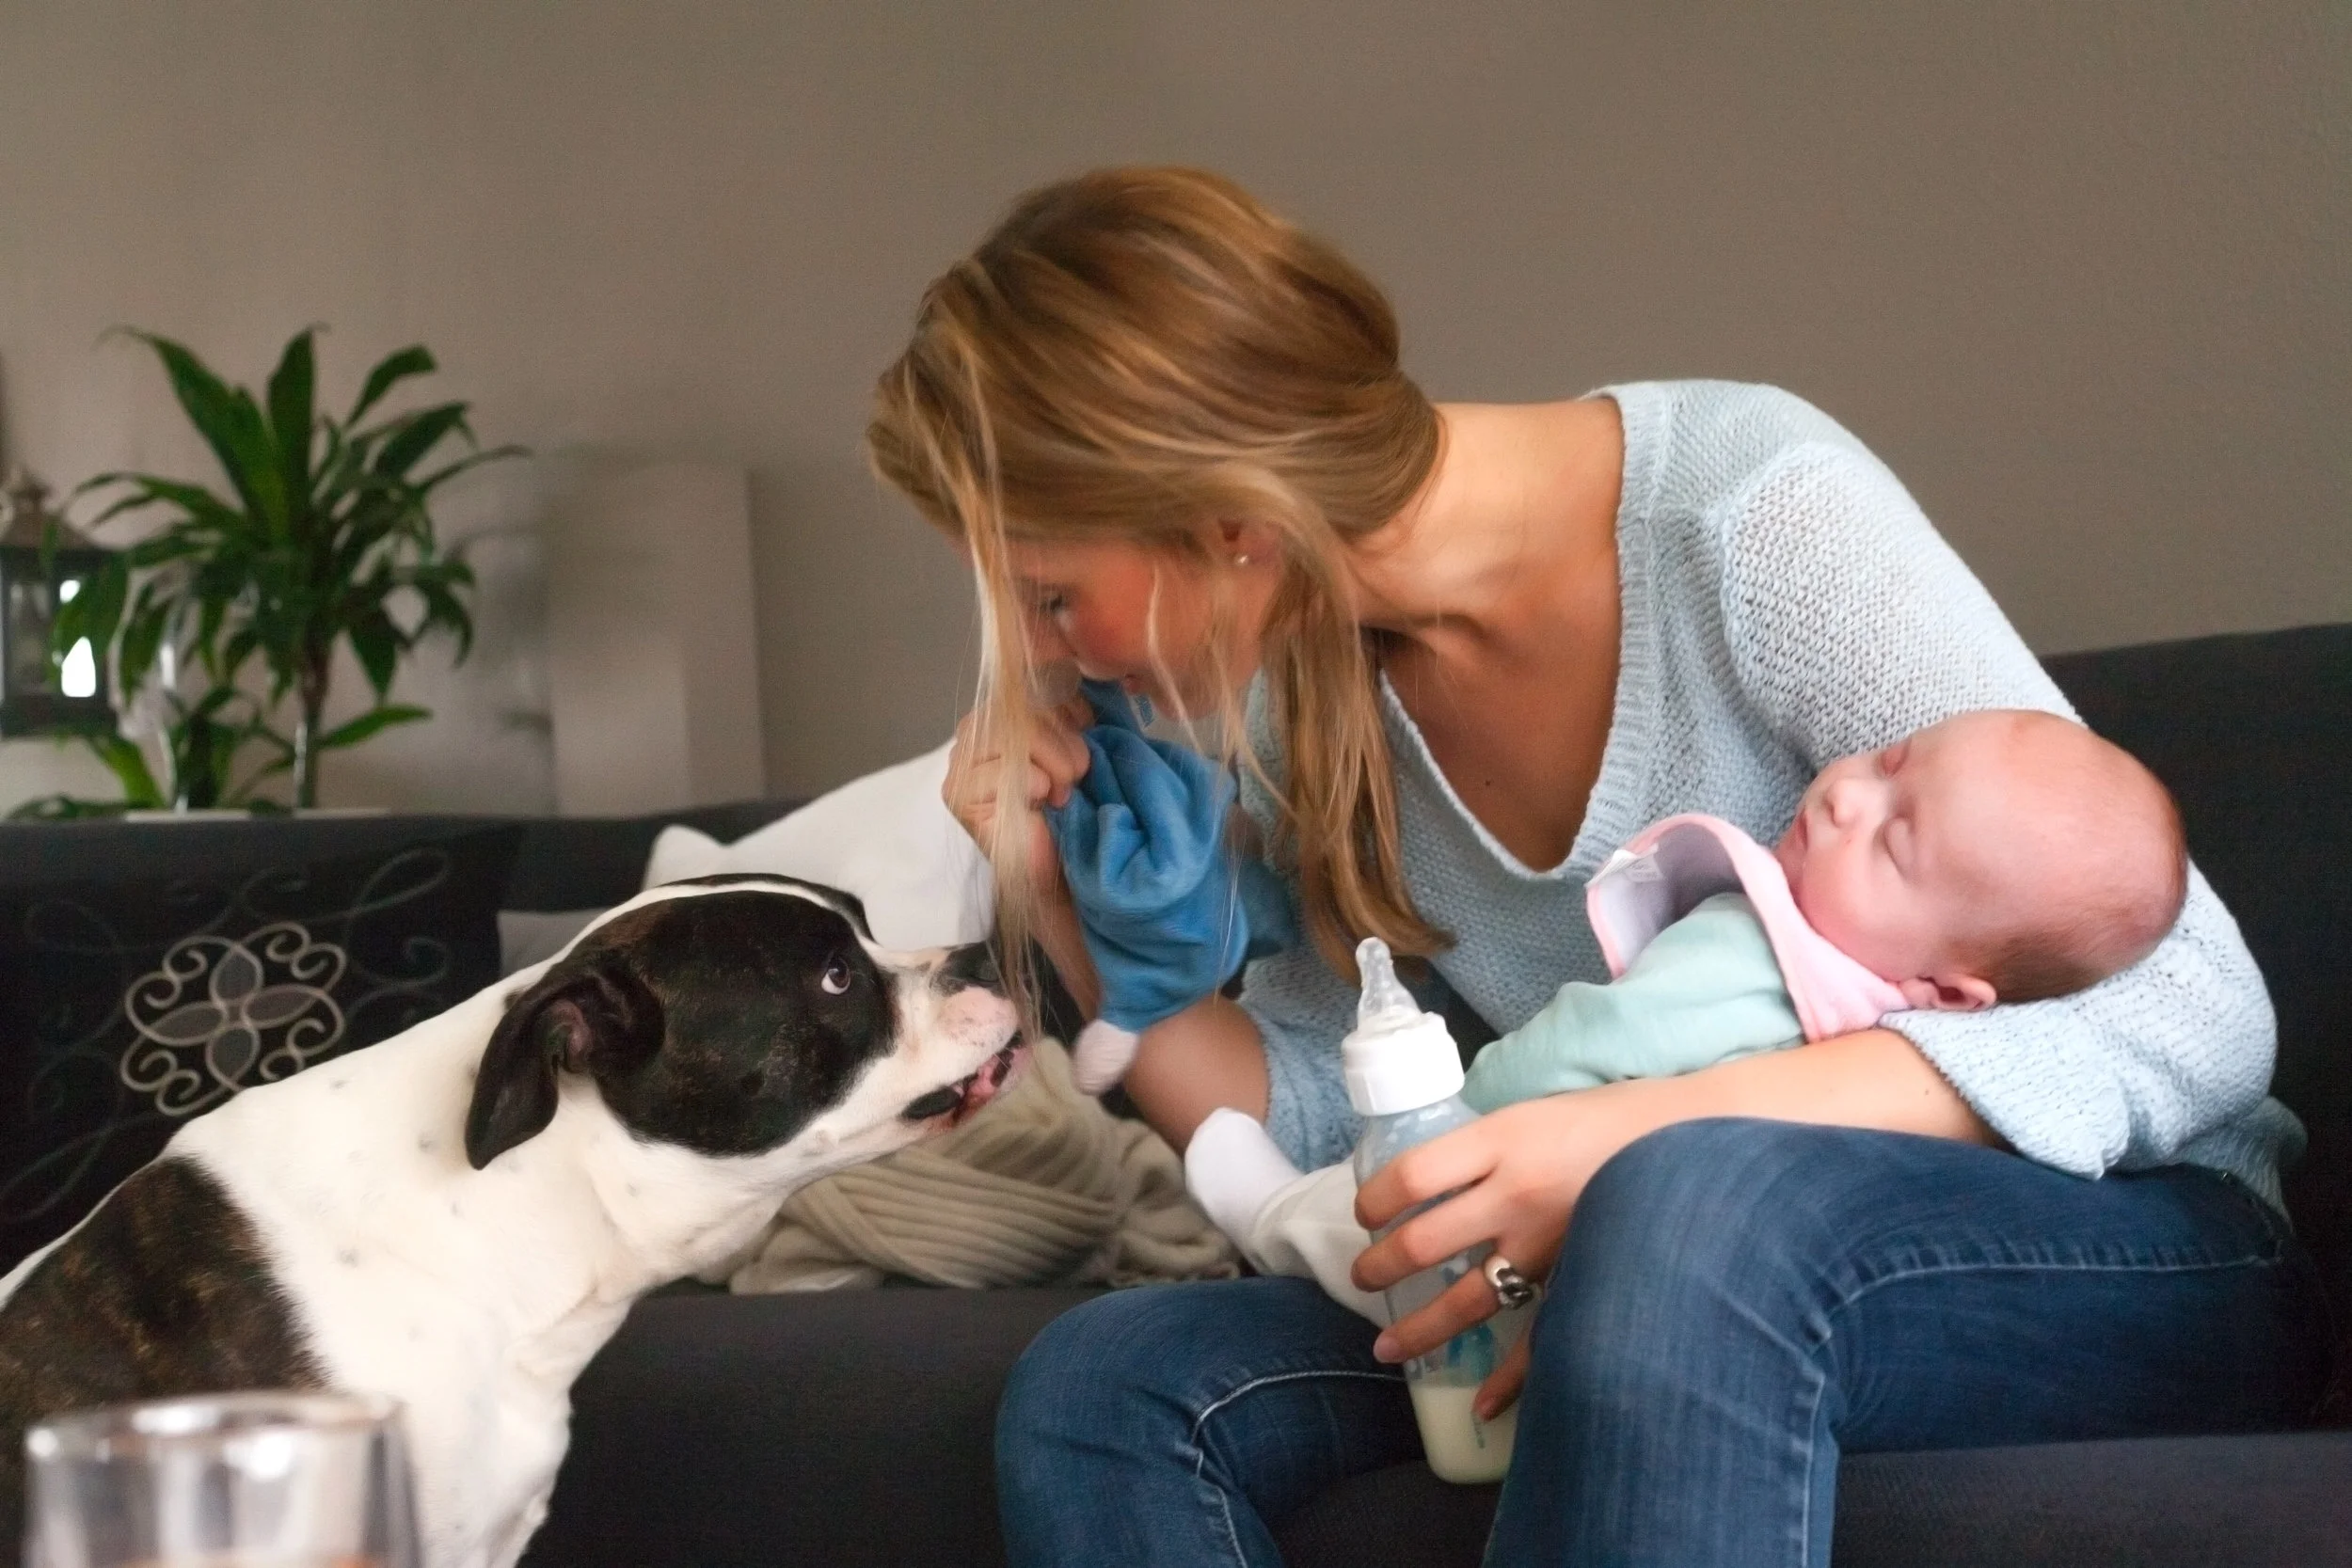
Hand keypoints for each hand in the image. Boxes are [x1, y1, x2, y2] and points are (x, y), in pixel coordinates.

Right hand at [942, 692, 1094, 896]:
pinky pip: (1000, 770)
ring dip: (1050, 762)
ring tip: (1062, 792)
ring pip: (1008, 733)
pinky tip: (1038, 804)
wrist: (1059, 864)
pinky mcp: (957, 793)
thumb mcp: (1076, 749)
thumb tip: (1075, 695)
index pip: (1027, 687)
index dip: (1063, 705)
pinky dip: (1031, 784)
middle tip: (1078, 774)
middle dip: (1060, 741)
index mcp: (1002, 715)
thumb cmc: (1068, 808)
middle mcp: (974, 733)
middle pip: (1017, 708)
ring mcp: (960, 763)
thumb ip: (1070, 717)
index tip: (1088, 729)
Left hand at [1350, 1080, 1675, 1417]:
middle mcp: (1518, 1193)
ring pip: (1466, 1299)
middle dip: (1381, 1265)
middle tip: (1365, 1275)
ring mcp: (1549, 1244)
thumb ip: (1485, 1148)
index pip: (1412, 1175)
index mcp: (1502, 1140)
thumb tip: (1428, 1178)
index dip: (1376, 1199)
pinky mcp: (1579, 1278)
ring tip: (1386, 1344)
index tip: (1367, 1212)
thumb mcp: (1535, 1111)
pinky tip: (1481, 1405)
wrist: (1696, 1138)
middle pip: (1424, 1240)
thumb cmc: (1613, 1118)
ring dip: (1418, 1328)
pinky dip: (1509, 1382)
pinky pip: (1538, 1340)